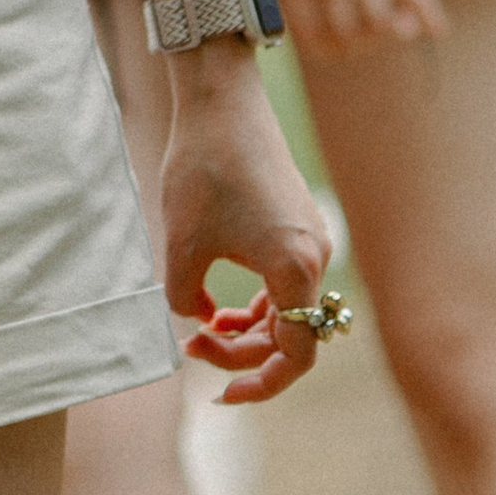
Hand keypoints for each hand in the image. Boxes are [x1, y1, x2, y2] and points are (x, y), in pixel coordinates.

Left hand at [158, 45, 336, 404]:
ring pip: (289, 312)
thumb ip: (187, 300)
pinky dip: (258, 303)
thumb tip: (199, 319)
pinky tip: (220, 305)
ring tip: (203, 328)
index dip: (260, 383)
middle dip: (242, 353)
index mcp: (294, 268)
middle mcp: (314, 257)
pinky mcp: (296, 224)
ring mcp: (309, 239)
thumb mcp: (181, 245)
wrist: (220, 100)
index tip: (220, 394)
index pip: (295, 355)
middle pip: (292, 337)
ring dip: (250, 330)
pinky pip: (286, 285)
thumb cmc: (202, 167)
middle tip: (192, 343)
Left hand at [274, 0, 447, 57]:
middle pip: (349, 36)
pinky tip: (437, 27)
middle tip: (385, 29)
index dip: (333, 48)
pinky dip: (429, 21)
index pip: (308, 34)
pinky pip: (417, 1)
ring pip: (382, 26)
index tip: (351, 43)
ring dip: (399, 31)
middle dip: (369, 42)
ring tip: (409, 22)